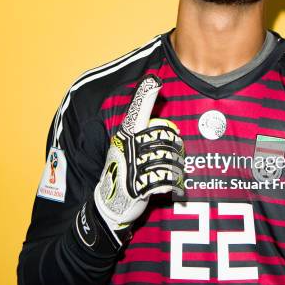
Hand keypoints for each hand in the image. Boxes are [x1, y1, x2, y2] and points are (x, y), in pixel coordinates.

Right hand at [94, 74, 184, 245]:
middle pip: (165, 137)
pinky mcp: (137, 186)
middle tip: (174, 155)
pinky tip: (170, 187)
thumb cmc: (125, 172)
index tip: (154, 80)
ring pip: (168, 159)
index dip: (146, 96)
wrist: (109, 205)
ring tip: (172, 172)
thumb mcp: (129, 148)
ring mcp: (132, 166)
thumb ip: (141, 132)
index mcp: (126, 136)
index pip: (138, 113)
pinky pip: (165, 180)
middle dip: (175, 146)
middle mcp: (128, 147)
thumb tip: (159, 112)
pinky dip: (171, 185)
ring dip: (176, 168)